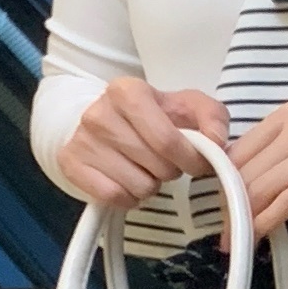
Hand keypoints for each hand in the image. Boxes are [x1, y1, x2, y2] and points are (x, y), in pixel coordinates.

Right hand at [59, 81, 231, 209]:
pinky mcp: (70, 164)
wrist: (103, 119)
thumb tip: (217, 143)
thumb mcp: (187, 106)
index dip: (190, 159)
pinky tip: (128, 180)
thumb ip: (212, 118)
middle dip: (170, 170)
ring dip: (150, 184)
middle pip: (156, 166)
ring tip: (145, 167)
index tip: (196, 162)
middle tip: (164, 161)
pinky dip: (128, 197)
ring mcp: (82, 140)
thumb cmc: (152, 115)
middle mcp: (99, 113)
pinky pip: (114, 197)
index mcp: (128, 91)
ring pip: (138, 186)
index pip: (167, 140)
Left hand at [232, 103, 287, 233]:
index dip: (223, 183)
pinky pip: (284, 201)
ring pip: (261, 187)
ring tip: (232, 241)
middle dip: (228, 206)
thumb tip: (244, 182)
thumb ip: (282, 151)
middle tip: (222, 233)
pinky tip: (255, 238)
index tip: (218, 207)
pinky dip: (264, 222)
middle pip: (246, 170)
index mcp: (287, 114)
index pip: (239, 149)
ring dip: (242, 219)